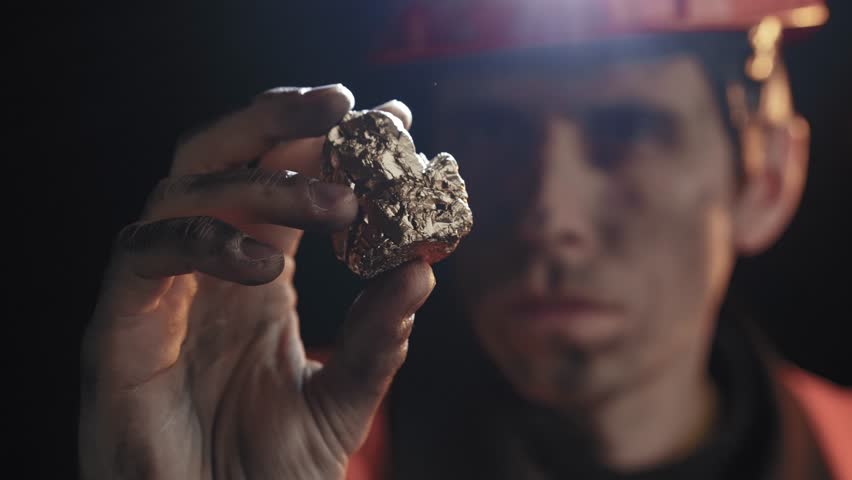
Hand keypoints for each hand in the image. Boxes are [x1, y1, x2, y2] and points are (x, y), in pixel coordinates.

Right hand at [79, 85, 432, 478]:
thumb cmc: (265, 470)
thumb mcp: (340, 402)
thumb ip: (376, 342)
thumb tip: (421, 272)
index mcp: (258, 271)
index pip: (287, 180)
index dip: (333, 145)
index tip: (394, 122)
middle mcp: (207, 265)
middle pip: (225, 155)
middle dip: (281, 119)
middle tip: (346, 106)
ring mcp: (161, 289)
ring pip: (187, 187)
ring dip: (265, 181)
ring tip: (340, 203)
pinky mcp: (120, 324)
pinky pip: (144, 252)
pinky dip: (203, 241)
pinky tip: (266, 264)